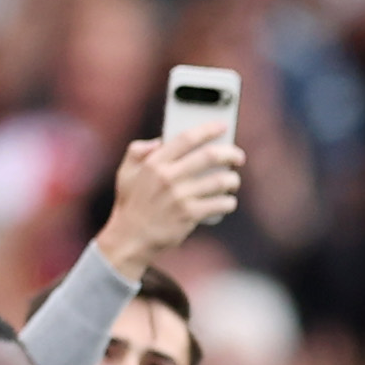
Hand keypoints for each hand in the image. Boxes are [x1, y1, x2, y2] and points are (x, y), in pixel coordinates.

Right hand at [95, 131, 245, 269]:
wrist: (131, 237)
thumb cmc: (132, 203)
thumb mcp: (126, 173)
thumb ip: (137, 151)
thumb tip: (159, 140)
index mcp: (154, 163)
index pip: (185, 138)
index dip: (207, 130)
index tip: (222, 126)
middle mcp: (168, 177)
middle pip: (209, 156)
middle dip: (230, 153)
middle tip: (239, 157)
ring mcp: (180, 196)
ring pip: (220, 180)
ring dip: (232, 180)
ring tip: (232, 181)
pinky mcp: (190, 214)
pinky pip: (220, 203)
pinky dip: (229, 202)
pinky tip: (228, 201)